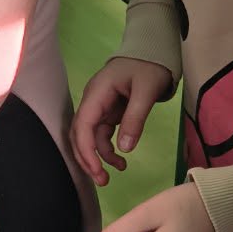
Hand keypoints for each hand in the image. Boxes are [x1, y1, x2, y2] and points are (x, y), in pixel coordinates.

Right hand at [70, 57, 173, 185]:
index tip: (96, 170)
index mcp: (97, 93)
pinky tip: (121, 160)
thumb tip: (125, 148)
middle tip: (102, 180)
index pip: (82, 125)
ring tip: (115, 173)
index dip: (85, 150)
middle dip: (87, 158)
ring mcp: (99, 107)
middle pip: (79, 134)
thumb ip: (135, 118)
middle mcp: (92, 101)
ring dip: (98, 157)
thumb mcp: (146, 90)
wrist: (153, 51)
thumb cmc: (149, 66)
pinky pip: (101, 135)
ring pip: (89, 137)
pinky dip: (108, 150)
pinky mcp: (108, 113)